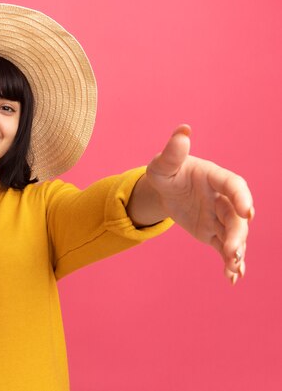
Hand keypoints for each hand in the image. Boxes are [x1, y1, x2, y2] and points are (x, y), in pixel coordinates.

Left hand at [139, 124, 253, 284]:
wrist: (163, 191)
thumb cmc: (166, 172)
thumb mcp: (162, 164)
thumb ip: (172, 152)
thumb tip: (183, 131)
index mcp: (215, 177)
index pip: (234, 185)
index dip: (242, 197)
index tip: (248, 211)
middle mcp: (223, 197)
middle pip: (236, 216)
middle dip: (237, 233)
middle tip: (231, 250)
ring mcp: (220, 216)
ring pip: (234, 234)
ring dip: (236, 250)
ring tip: (233, 267)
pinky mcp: (213, 232)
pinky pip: (224, 247)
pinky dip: (230, 262)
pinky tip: (232, 278)